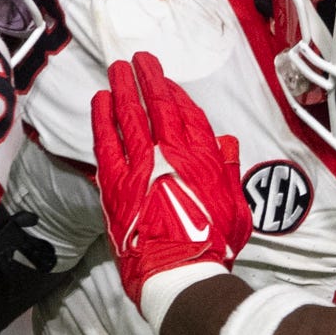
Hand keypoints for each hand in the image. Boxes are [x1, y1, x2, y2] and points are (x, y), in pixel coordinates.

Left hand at [91, 52, 246, 326]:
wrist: (179, 274)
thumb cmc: (210, 247)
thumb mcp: (236, 208)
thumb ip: (229, 171)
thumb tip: (227, 143)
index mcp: (203, 160)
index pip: (189, 116)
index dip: (177, 95)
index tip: (167, 83)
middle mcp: (172, 155)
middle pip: (158, 106)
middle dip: (148, 79)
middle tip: (139, 61)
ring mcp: (141, 166)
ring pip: (130, 117)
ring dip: (123, 89)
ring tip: (116, 70)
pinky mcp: (115, 182)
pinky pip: (106, 141)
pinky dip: (103, 118)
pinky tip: (99, 100)